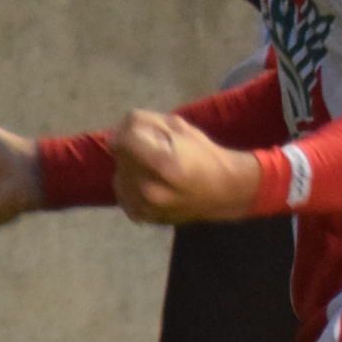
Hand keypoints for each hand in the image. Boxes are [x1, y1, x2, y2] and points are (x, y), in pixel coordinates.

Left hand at [111, 108, 260, 224]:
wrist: (224, 192)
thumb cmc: (204, 155)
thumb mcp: (179, 127)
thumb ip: (145, 124)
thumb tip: (117, 132)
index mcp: (163, 164)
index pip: (122, 139)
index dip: (130, 130)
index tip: (144, 131)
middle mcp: (149, 189)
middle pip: (120, 156)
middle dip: (132, 148)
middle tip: (154, 149)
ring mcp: (144, 207)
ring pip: (118, 174)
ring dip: (130, 167)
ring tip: (153, 167)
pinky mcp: (141, 217)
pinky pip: (122, 193)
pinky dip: (131, 185)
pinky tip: (150, 182)